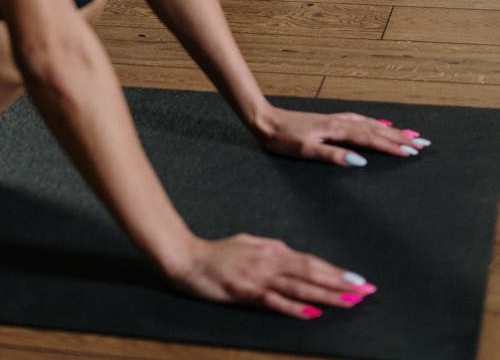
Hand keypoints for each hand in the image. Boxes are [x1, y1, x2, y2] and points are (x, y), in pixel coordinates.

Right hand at [170, 234, 376, 316]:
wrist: (189, 259)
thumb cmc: (218, 252)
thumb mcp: (248, 242)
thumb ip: (270, 248)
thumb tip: (290, 252)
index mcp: (272, 249)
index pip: (311, 262)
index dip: (336, 271)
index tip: (358, 279)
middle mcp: (269, 261)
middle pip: (311, 273)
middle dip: (340, 282)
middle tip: (365, 290)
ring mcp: (259, 277)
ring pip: (299, 286)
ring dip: (327, 294)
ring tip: (350, 301)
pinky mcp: (247, 293)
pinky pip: (275, 301)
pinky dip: (295, 307)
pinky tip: (312, 312)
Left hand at [257, 106, 430, 166]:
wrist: (265, 121)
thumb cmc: (283, 139)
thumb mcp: (306, 151)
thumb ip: (333, 155)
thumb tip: (360, 161)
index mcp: (337, 130)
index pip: (371, 139)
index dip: (393, 146)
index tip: (413, 153)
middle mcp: (341, 122)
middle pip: (377, 129)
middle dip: (400, 137)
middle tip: (424, 144)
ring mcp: (336, 119)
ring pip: (371, 124)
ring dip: (392, 130)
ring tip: (411, 135)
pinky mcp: (331, 120)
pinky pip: (361, 121)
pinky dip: (375, 124)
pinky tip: (380, 126)